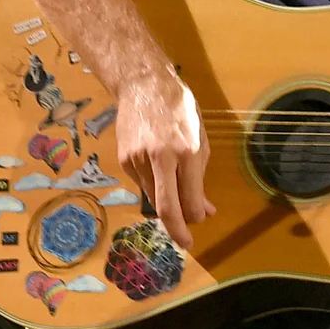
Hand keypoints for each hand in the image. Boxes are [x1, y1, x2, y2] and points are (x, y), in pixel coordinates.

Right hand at [118, 71, 214, 248]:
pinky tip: (161, 171)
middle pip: (165, 208)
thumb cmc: (180, 109)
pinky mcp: (124, 160)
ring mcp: (138, 160)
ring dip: (168, 203)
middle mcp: (160, 158)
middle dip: (177, 231)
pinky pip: (143, 183)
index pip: (189, 199)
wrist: (142, 85)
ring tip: (178, 193)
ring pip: (154, 197)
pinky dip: (155, 187)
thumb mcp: (200, 137)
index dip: (194, 218)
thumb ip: (201, 175)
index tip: (199, 226)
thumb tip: (204, 209)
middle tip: (186, 243)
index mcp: (186, 152)